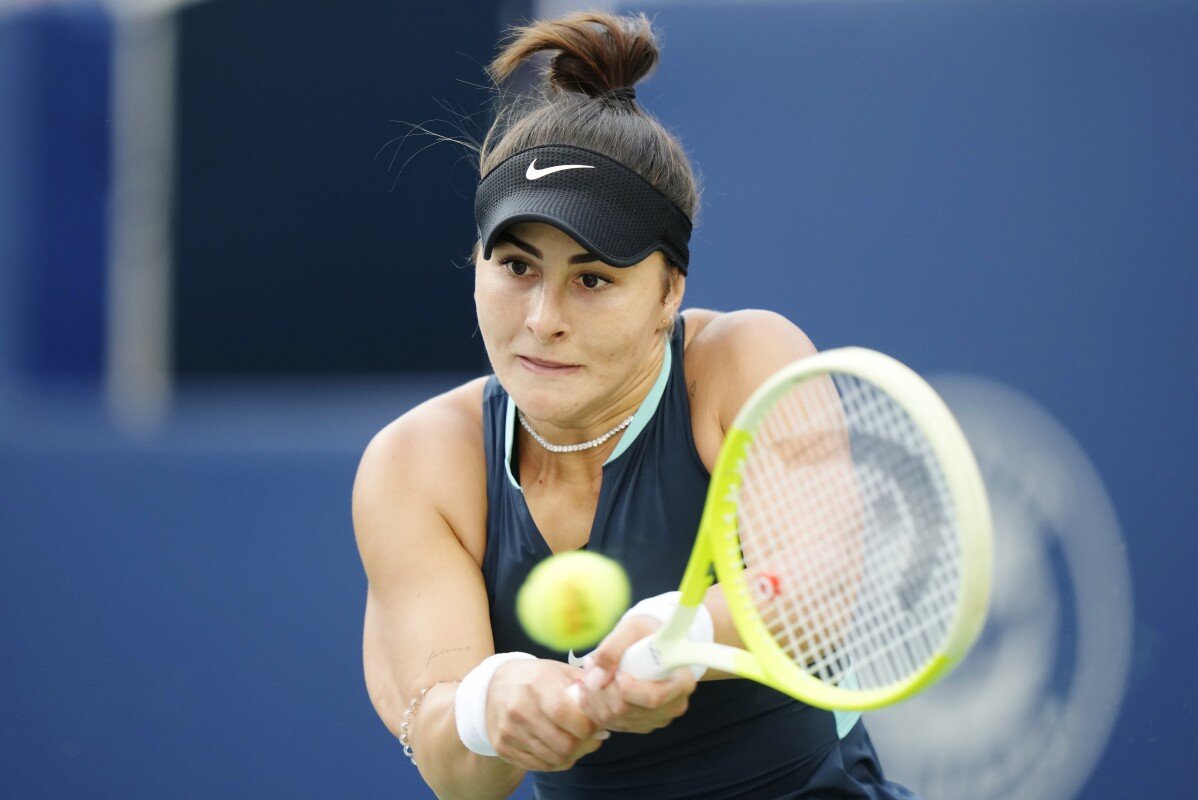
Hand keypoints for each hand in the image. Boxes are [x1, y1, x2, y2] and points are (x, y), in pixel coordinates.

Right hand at [485, 658, 608, 771]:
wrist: (494, 687)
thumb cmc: (536, 678)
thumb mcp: (559, 671)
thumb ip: (585, 684)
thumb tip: (611, 701)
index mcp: (537, 685)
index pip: (565, 714)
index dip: (587, 726)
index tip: (597, 725)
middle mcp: (519, 709)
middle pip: (563, 744)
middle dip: (584, 744)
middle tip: (593, 738)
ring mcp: (509, 731)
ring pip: (553, 759)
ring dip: (573, 755)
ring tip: (579, 743)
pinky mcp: (503, 747)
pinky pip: (539, 766)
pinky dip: (556, 762)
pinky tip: (561, 749)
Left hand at [574, 615, 695, 733]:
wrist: (650, 641)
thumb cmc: (646, 632)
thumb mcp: (631, 629)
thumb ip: (612, 648)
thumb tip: (597, 675)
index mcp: (681, 681)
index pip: (653, 698)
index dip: (627, 690)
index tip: (617, 673)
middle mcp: (673, 705)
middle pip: (629, 710)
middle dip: (603, 690)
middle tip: (591, 667)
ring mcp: (657, 718)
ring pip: (616, 718)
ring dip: (595, 697)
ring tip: (591, 673)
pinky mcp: (642, 724)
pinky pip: (612, 724)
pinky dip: (596, 707)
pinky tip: (593, 687)